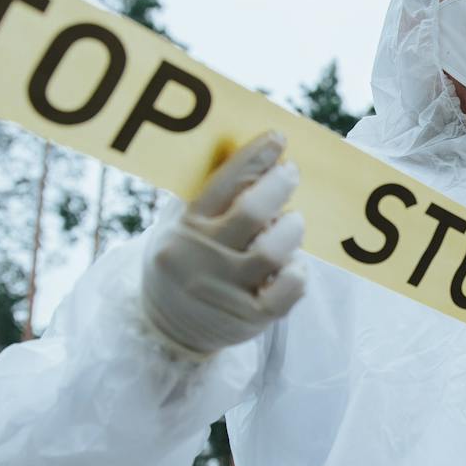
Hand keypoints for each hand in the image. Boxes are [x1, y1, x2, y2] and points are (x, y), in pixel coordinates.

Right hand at [141, 132, 306, 356]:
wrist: (166, 327)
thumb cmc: (185, 259)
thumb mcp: (179, 223)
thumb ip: (208, 192)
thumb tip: (252, 151)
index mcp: (185, 227)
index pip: (222, 183)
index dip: (254, 157)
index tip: (277, 139)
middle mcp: (202, 258)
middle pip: (252, 213)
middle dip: (278, 185)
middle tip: (290, 173)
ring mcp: (226, 290)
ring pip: (274, 251)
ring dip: (292, 228)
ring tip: (293, 221)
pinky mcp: (250, 317)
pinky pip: (289, 289)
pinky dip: (298, 271)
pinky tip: (293, 263)